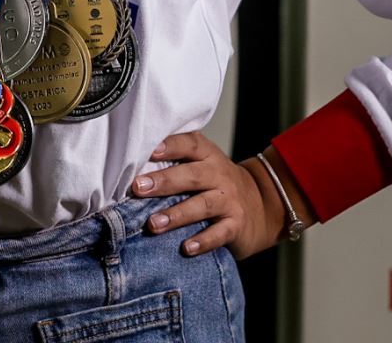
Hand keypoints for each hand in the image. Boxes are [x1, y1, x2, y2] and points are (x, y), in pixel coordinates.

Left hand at [130, 131, 281, 259]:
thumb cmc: (217, 183)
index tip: (148, 150)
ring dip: (177, 214)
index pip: (190, 144)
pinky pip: (220, 233)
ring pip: (203, 205)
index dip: (170, 145)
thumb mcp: (203, 164)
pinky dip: (203, 241)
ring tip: (153, 224)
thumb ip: (175, 161)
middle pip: (192, 175)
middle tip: (138, 187)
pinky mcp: (236, 225)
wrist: (263, 205)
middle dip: (164, 181)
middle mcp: (220, 175)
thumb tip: (129, 163)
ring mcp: (230, 200)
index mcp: (208, 156)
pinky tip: (186, 248)